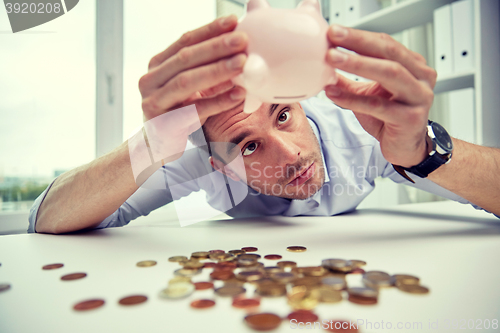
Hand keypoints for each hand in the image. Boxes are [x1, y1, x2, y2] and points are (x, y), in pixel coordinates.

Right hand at [139, 15, 247, 125]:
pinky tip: (238, 94)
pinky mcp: (163, 124)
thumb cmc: (179, 111)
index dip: (209, 30)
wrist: (158, 145)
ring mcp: (154, 102)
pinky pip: (194, 110)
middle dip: (216, 47)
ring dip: (217, 71)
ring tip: (242, 63)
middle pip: (185, 58)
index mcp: (158, 65)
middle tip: (242, 40)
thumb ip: (209, 69)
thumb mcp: (192, 87)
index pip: (184, 41)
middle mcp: (151, 80)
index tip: (233, 21)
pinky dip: (218, 101)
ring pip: (186, 82)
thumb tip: (242, 51)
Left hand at [324, 25, 436, 167]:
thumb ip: (349, 80)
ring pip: (389, 73)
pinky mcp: (411, 118)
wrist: (406, 148)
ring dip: (358, 64)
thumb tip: (324, 65)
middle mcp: (421, 77)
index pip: (385, 43)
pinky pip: (378, 105)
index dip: (359, 37)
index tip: (334, 32)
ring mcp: (419, 97)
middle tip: (334, 37)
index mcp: (413, 65)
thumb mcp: (367, 94)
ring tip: (332, 59)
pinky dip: (353, 98)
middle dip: (359, 43)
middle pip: (389, 52)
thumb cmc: (390, 119)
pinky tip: (333, 94)